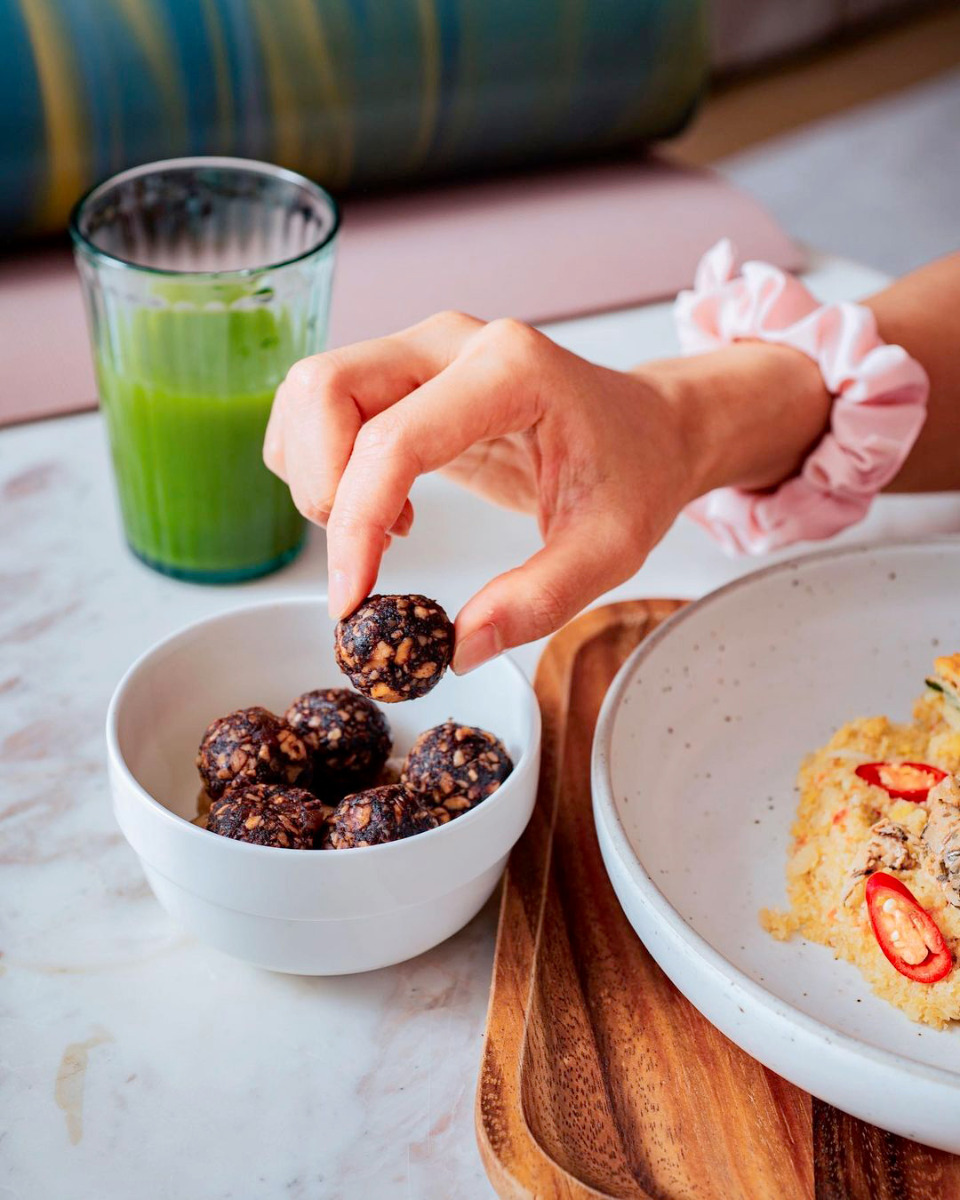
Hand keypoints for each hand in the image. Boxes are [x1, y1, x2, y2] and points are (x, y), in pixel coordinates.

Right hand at [264, 311, 701, 672]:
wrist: (647, 430)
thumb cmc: (632, 473)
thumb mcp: (609, 548)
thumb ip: (539, 600)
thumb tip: (460, 648)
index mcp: (511, 370)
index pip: (394, 440)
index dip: (356, 524)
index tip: (351, 600)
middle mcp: (453, 343)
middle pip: (324, 390)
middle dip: (320, 486)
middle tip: (363, 556)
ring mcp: (422, 351)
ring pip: (309, 394)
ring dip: (315, 475)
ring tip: (381, 529)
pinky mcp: (404, 375)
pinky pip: (320, 408)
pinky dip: (324, 465)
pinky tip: (384, 506)